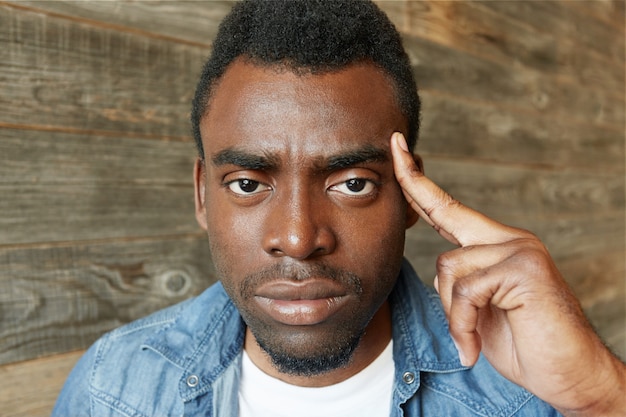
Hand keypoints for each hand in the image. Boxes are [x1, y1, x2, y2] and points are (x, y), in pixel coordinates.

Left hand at [390, 132, 625, 415]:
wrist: (570, 377)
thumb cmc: (525, 345)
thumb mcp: (479, 312)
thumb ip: (460, 286)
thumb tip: (441, 274)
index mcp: (497, 246)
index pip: (448, 209)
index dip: (418, 180)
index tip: (396, 148)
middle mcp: (510, 240)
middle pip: (444, 213)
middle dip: (412, 182)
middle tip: (394, 143)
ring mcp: (520, 250)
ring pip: (448, 267)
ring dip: (451, 313)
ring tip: (468, 339)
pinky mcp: (524, 269)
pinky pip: (466, 292)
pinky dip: (462, 325)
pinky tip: (472, 347)